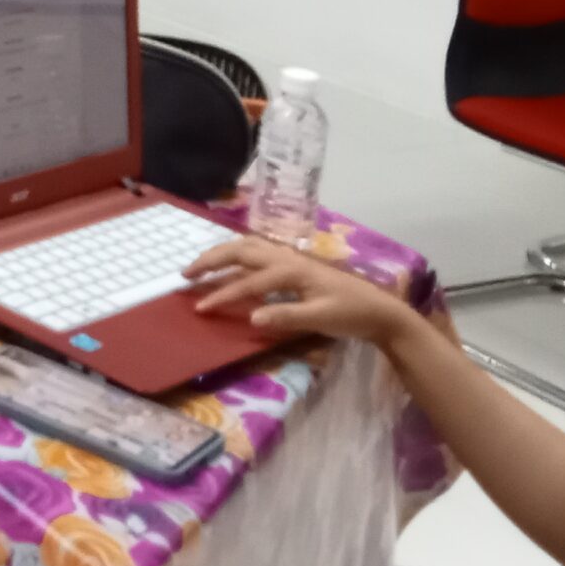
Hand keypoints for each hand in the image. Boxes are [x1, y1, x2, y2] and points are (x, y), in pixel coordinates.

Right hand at [184, 236, 418, 347]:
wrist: (380, 310)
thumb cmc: (351, 314)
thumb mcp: (321, 318)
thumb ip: (286, 316)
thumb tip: (251, 317)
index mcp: (290, 271)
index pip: (247, 281)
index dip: (222, 293)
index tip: (199, 306)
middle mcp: (286, 259)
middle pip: (240, 251)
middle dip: (211, 260)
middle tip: (185, 274)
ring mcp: (291, 260)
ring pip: (249, 247)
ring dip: (223, 253)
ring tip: (201, 265)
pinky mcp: (295, 266)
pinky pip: (258, 253)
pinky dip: (238, 254)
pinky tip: (234, 264)